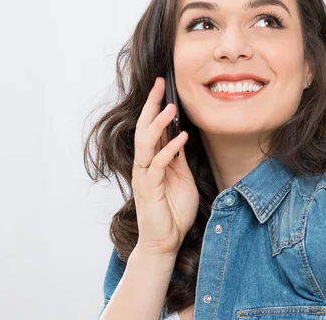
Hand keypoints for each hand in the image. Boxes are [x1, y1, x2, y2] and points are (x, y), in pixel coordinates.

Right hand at [131, 76, 198, 256]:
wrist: (166, 242)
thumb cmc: (173, 211)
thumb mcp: (181, 178)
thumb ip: (177, 158)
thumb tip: (180, 135)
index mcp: (152, 160)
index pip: (151, 128)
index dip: (156, 107)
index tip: (164, 87)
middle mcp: (144, 165)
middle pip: (143, 129)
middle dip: (151, 105)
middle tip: (160, 84)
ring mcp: (145, 176)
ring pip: (146, 143)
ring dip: (158, 124)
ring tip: (172, 107)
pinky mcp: (149, 189)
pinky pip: (158, 164)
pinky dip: (170, 149)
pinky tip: (181, 137)